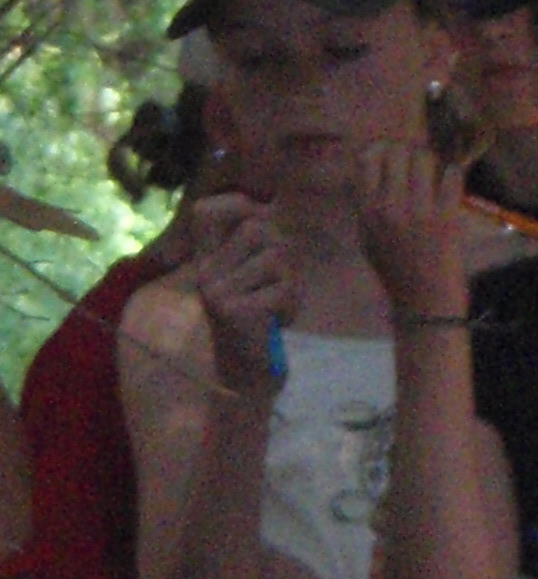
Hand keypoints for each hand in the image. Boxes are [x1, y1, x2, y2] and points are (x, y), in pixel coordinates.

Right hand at [189, 193, 297, 393]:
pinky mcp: (235, 310)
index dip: (236, 205)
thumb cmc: (261, 322)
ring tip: (277, 305)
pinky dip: (291, 305)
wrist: (249, 375)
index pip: (206, 211)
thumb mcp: (258, 276)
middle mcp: (206, 272)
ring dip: (290, 283)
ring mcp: (217, 291)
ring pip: (275, 259)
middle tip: (277, 284)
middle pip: (257, 230)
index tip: (258, 214)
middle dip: (282, 254)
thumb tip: (268, 202)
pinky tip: (277, 321)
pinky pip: (283, 290)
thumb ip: (260, 243)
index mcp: (206, 260)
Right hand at [354, 142, 468, 319]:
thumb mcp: (368, 236)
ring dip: (433, 160)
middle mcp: (389, 206)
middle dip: (410, 151)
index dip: (383, 148)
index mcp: (366, 209)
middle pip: (397, 150)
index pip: (367, 156)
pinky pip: (451, 176)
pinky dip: (453, 174)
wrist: (424, 303)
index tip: (394, 153)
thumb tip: (372, 158)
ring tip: (436, 173)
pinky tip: (451, 184)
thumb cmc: (396, 270)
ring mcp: (418, 211)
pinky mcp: (446, 218)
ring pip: (424, 157)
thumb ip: (367, 200)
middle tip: (420, 162)